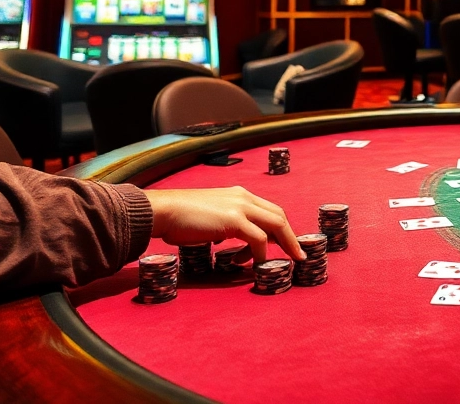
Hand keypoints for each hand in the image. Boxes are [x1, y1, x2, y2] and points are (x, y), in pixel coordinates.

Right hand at [146, 187, 303, 261]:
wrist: (162, 211)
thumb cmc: (179, 218)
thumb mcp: (209, 218)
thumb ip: (224, 225)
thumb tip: (230, 240)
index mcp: (238, 195)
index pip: (269, 210)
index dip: (281, 228)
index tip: (286, 244)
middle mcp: (243, 197)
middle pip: (279, 216)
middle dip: (290, 237)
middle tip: (296, 255)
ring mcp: (240, 207)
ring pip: (276, 225)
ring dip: (283, 246)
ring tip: (282, 263)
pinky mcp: (234, 220)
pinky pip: (258, 240)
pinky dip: (260, 254)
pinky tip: (255, 265)